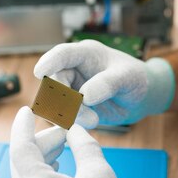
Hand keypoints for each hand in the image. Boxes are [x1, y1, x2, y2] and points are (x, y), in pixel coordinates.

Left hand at [9, 107, 159, 177]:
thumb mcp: (98, 171)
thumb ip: (83, 144)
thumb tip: (74, 129)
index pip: (20, 149)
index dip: (23, 126)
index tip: (26, 110)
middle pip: (22, 162)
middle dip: (40, 141)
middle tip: (63, 129)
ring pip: (27, 176)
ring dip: (43, 157)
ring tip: (65, 145)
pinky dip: (45, 172)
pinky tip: (61, 166)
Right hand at [34, 40, 174, 127]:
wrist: (138, 98)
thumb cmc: (134, 78)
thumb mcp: (127, 78)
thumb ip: (107, 83)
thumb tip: (85, 95)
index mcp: (85, 54)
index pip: (63, 54)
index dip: (49, 61)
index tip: (39, 72)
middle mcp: (73, 69)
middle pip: (55, 82)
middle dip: (67, 101)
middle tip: (91, 117)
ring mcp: (71, 88)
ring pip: (56, 102)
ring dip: (72, 115)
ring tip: (95, 121)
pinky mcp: (72, 107)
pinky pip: (62, 115)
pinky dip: (72, 122)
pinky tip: (90, 123)